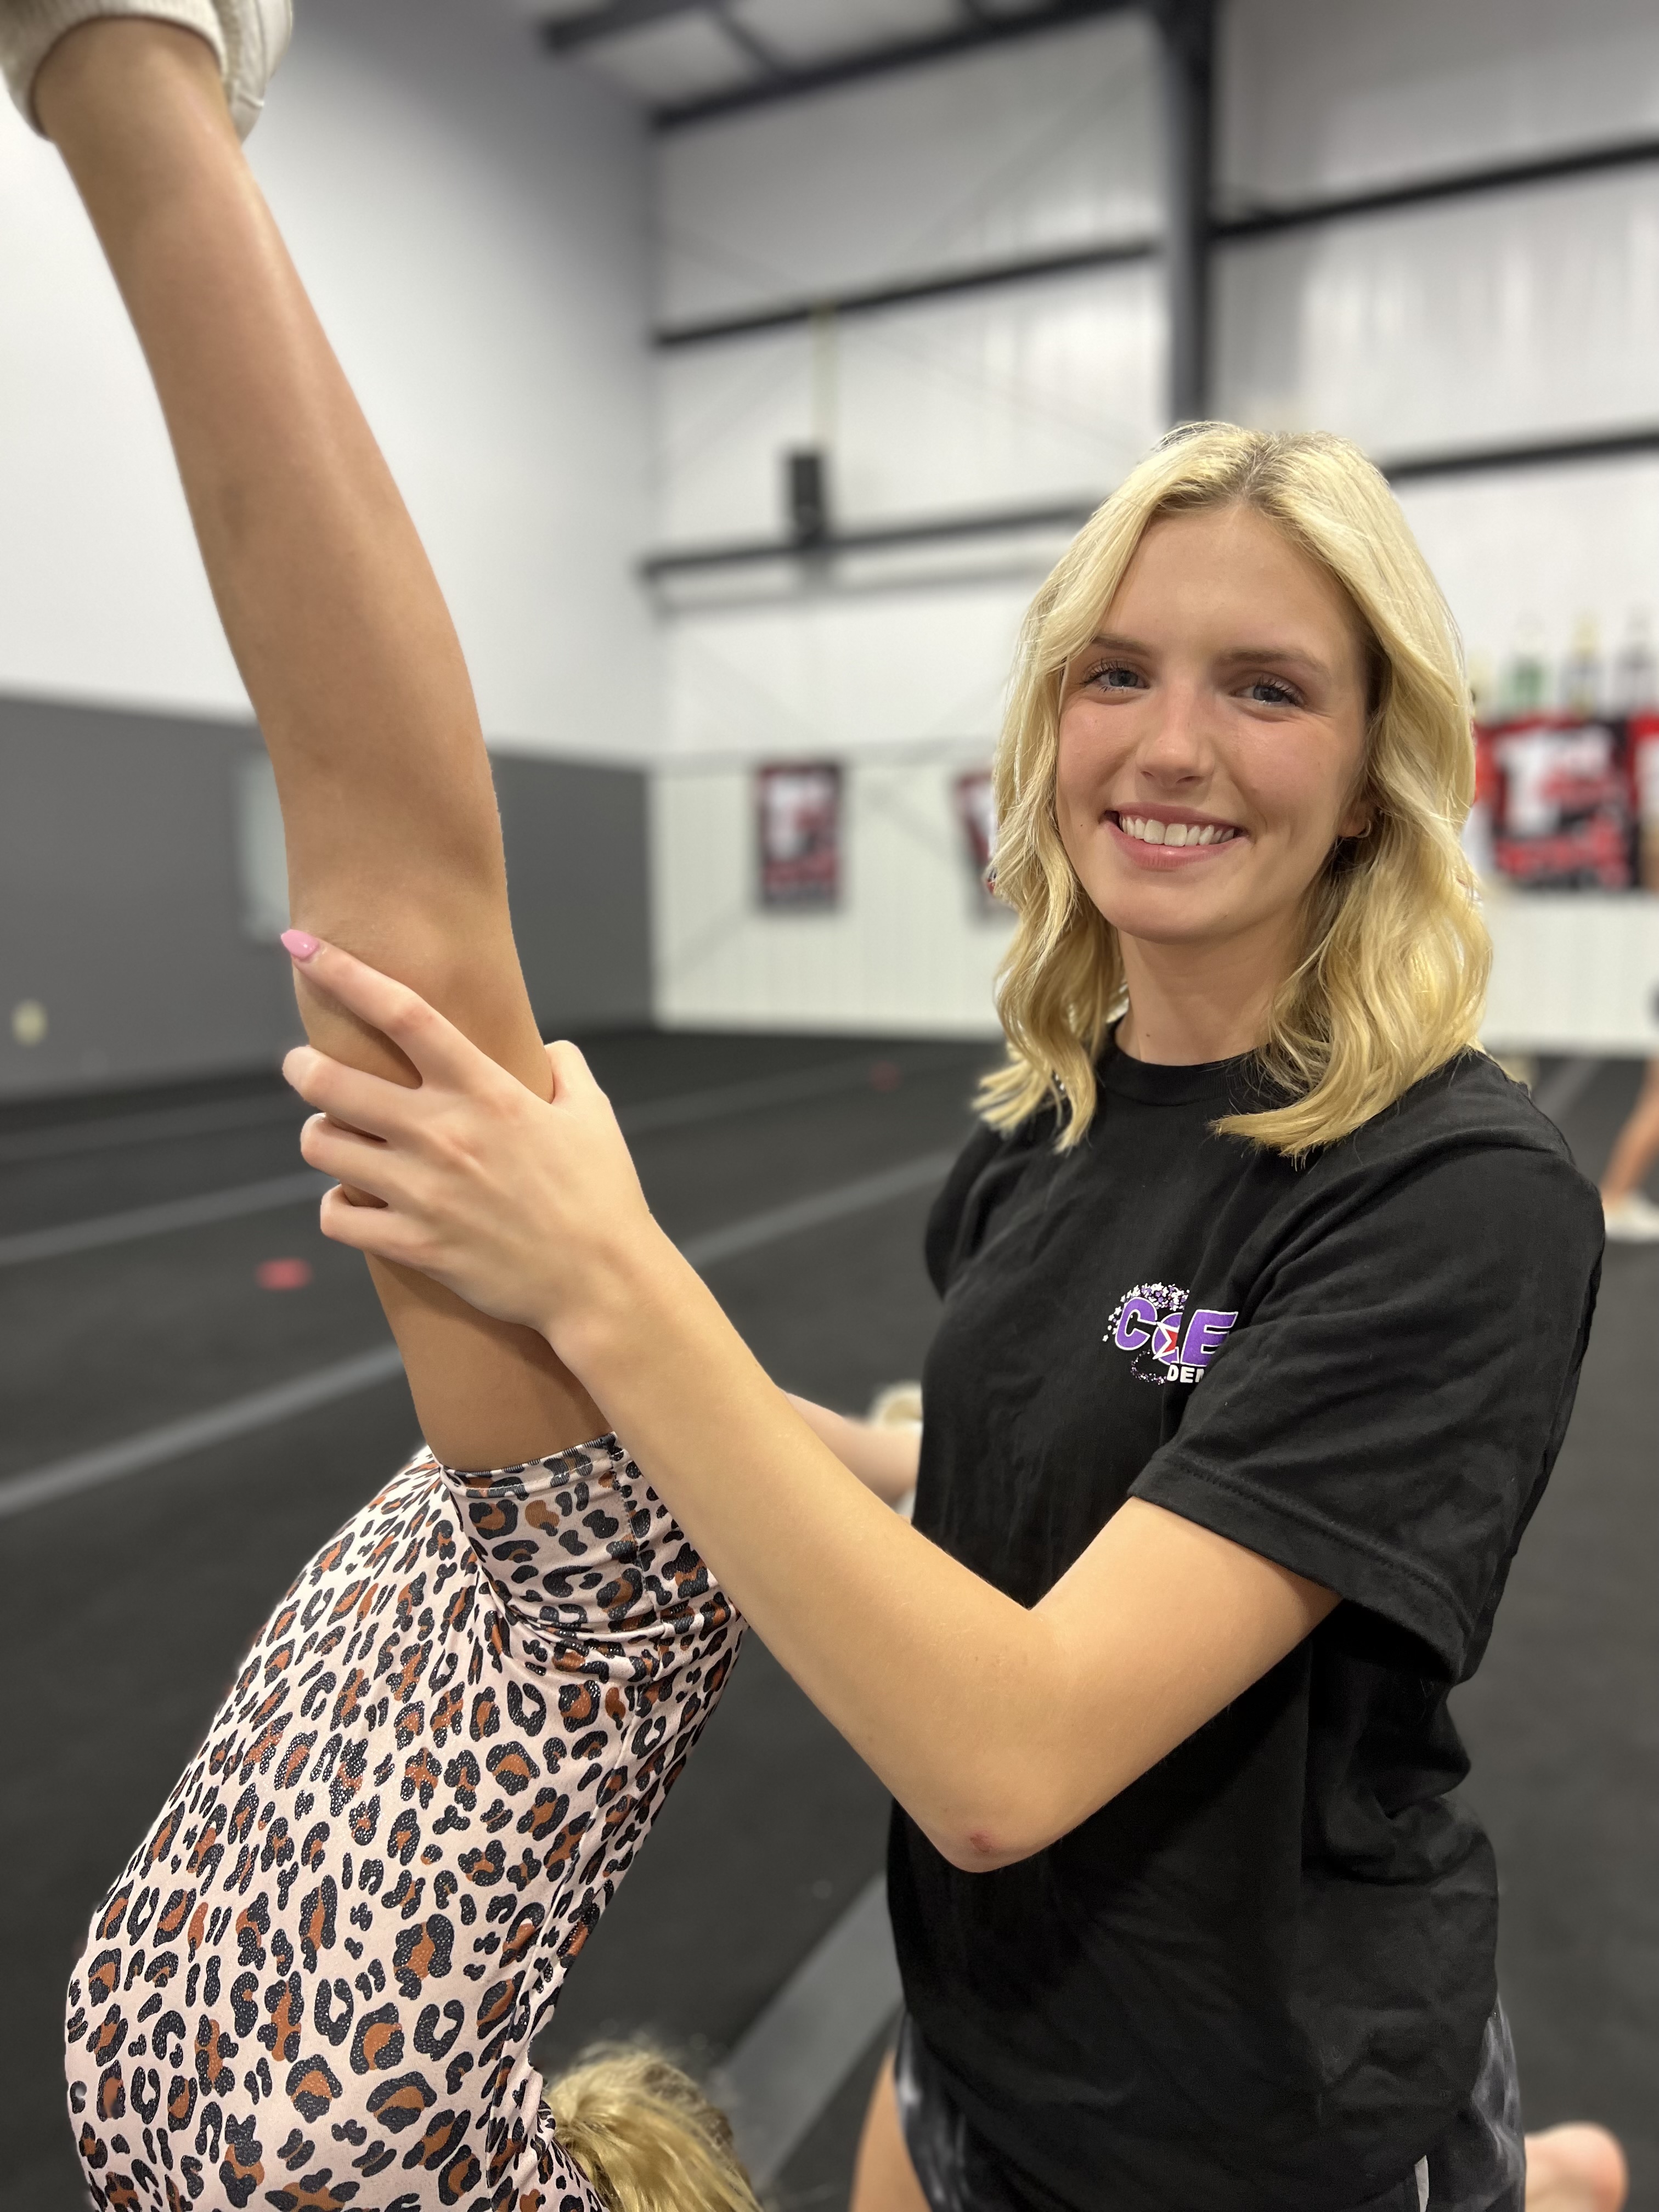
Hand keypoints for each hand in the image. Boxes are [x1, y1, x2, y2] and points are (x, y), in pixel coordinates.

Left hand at [280, 936, 665, 1352]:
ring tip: (335, 1138)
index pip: (403, 1013)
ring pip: (321, 1147)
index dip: (345, 973)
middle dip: (302, 1066)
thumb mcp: (593, 1115)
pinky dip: (336, 1207)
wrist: (602, 1282)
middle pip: (330, 1082)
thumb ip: (566, 1067)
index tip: (304, 947)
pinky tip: (353, 1202)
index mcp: (486, 1091)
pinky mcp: (414, 1245)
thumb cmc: (603, 1194)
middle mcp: (444, 1134)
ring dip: (320, 1137)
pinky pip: (336, 1218)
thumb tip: (549, 1047)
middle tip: (303, 1065)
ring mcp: (423, 1192)